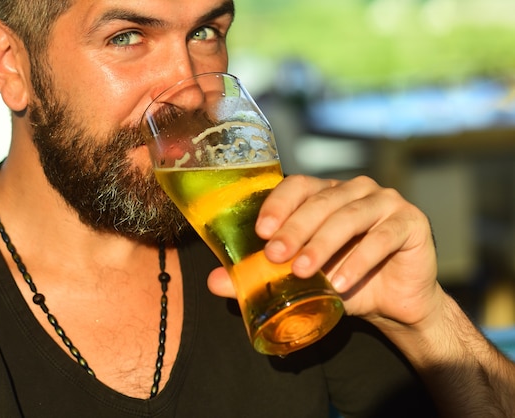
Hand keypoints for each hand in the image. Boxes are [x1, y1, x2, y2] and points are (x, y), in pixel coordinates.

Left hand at [208, 174, 439, 328]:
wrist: (394, 304)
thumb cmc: (343, 283)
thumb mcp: (300, 281)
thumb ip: (261, 276)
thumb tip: (215, 282)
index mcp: (325, 195)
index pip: (298, 186)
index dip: (279, 204)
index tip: (261, 232)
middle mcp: (355, 190)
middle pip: (320, 201)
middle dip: (295, 229)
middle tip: (275, 256)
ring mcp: (385, 202)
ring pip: (349, 216)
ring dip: (323, 244)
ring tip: (303, 272)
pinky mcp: (411, 222)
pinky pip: (382, 238)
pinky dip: (359, 261)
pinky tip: (341, 283)